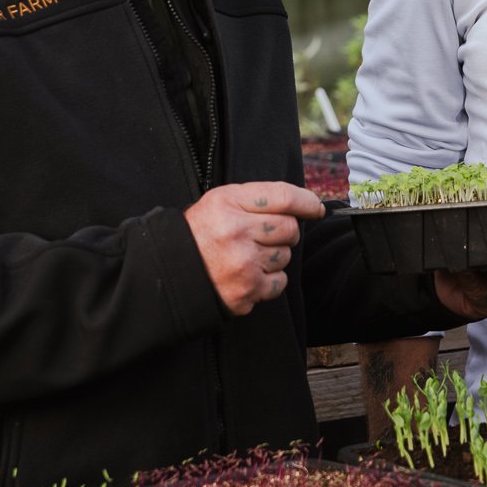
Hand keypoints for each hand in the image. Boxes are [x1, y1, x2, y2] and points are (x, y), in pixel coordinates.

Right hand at [185, 181, 323, 315]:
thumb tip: (307, 204)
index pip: (283, 196)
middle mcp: (235, 232)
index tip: (315, 207)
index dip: (306, 201)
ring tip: (248, 256)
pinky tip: (249, 274)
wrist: (170, 273)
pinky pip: (280, 282)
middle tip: (262, 236)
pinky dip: (270, 280)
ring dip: (275, 256)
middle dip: (284, 232)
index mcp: (228, 203)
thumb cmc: (200, 234)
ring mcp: (242, 264)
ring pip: (286, 256)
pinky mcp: (246, 290)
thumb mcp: (219, 202)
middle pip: (290, 228)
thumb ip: (258, 199)